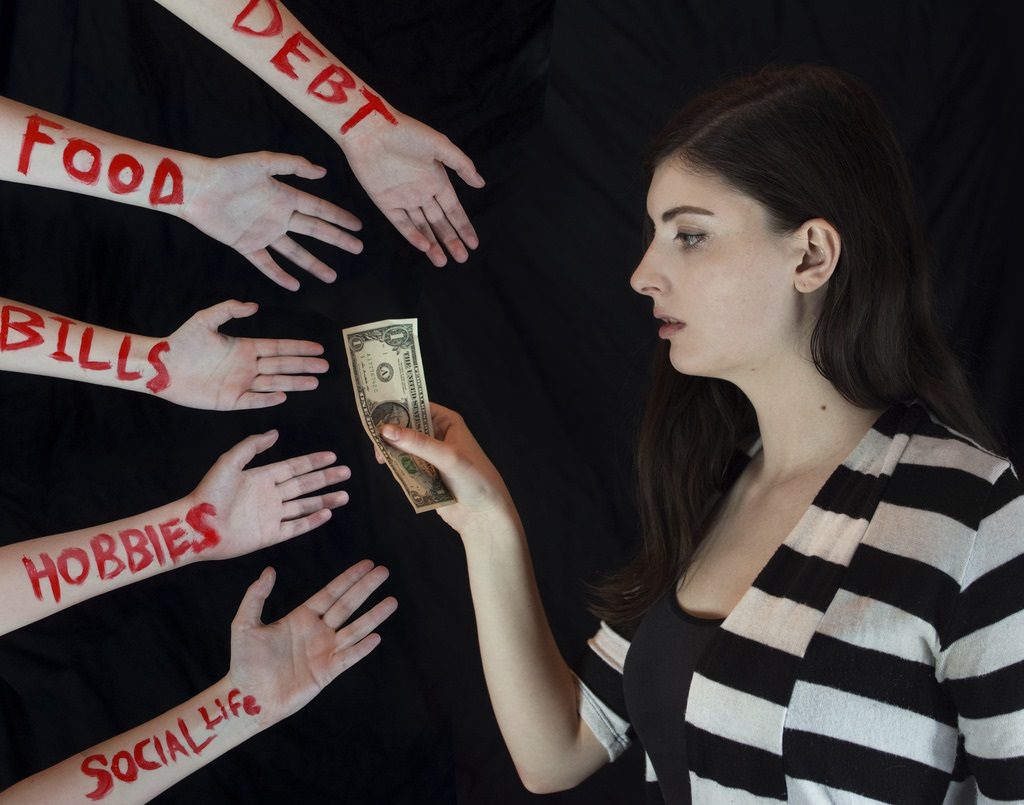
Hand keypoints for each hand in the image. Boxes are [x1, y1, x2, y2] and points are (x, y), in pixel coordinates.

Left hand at [161, 299, 326, 410]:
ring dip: (294, 382)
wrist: (162, 366)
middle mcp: (247, 366)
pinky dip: (268, 398)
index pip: (279, 348)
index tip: (317, 348)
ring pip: (274, 382)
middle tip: (325, 366)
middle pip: (283, 365)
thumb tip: (254, 306)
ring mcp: (240, 384)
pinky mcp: (230, 400)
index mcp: (244, 348)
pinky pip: (254, 400)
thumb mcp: (205, 319)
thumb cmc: (182, 342)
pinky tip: (283, 396)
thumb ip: (229, 310)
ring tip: (315, 382)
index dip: (298, 348)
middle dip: (304, 366)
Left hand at [181, 152, 362, 289]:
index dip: (338, 217)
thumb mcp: (263, 162)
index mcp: (284, 195)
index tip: (357, 226)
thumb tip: (322, 172)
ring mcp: (263, 232)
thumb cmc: (227, 171)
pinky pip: (266, 263)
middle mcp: (278, 216)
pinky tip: (294, 285)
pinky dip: (280, 275)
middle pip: (314, 231)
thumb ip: (293, 165)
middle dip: (336, 240)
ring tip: (332, 276)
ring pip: (295, 252)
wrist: (197, 187)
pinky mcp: (246, 245)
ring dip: (314, 264)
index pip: (318, 209)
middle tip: (357, 249)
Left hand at [189, 430, 349, 560]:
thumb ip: (252, 447)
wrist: (197, 525)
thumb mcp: (229, 462)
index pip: (294, 467)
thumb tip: (275, 433)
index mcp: (262, 477)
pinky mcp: (270, 535)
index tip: (332, 456)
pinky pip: (295, 527)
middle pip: (305, 485)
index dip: (313, 462)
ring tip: (345, 495)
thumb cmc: (209, 493)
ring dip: (325, 500)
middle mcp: (270, 495)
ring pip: (305, 506)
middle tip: (346, 472)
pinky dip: (312, 521)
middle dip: (326, 479)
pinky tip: (327, 514)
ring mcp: (271, 516)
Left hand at [228, 562, 396, 725]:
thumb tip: (269, 570)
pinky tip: (376, 636)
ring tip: (392, 601)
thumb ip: (255, 596)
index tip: (367, 564)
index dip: (349, 578)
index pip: (331, 593)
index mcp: (302, 618)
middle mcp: (318, 632)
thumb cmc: (244, 662)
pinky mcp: (326, 673)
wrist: (247, 698)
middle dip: (366, 588)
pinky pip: (348, 657)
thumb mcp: (244, 624)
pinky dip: (362, 648)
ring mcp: (324, 652)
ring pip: (354, 629)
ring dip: (373, 615)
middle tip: (384, 571)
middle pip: (347, 605)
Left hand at [341, 113, 484, 266]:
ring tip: (442, 261)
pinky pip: (401, 223)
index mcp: (436, 180)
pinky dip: (412, 235)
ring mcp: (403, 199)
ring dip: (433, 244)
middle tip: (462, 259)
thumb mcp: (439, 145)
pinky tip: (423, 247)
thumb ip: (461, 165)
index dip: (464, 227)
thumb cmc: (406, 132)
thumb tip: (481, 184)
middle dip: (451, 240)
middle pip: (440, 222)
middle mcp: (422, 192)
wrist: (370, 128)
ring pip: (422, 227)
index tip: (474, 244)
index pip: (454, 210)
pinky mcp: (385, 202)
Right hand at [377, 402, 514, 532]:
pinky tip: (389, 467)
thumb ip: (418, 443)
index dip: (397, 406)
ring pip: (402, 447)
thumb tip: (387, 430)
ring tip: (381, 457)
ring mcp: (429, 455)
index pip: (417, 406)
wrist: (483, 515)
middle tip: (374, 438)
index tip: (374, 410)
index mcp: (447, 422)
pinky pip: (404, 465)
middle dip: (390, 431)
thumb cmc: (476, 480)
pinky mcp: (424, 473)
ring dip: (391, 450)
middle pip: (405, 427)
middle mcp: (437, 435)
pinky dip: (396, 465)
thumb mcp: (447, 457)